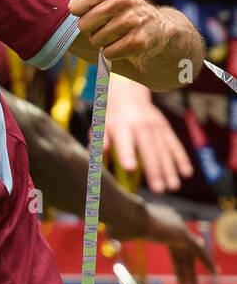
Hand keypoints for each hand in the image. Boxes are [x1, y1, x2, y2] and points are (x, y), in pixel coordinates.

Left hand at [69, 0, 169, 64]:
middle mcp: (122, 0)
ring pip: (96, 40)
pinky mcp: (140, 42)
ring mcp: (132, 21)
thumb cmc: (122, 6)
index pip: (73, 8)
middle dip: (93, 28)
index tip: (98, 8)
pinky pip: (109, 53)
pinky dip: (114, 52)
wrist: (158, 29)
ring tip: (119, 32)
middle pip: (83, 26)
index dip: (83, 12)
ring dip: (104, 41)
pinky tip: (126, 43)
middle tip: (109, 23)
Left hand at [105, 76, 192, 192]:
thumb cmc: (111, 116)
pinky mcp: (166, 129)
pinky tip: (186, 173)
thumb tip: (96, 158)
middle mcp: (141, 126)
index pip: (125, 142)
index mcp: (121, 126)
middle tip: (158, 190)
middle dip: (154, 170)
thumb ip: (100, 142)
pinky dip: (182, 159)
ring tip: (173, 187)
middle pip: (149, 150)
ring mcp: (156, 127)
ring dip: (170, 169)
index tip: (130, 168)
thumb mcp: (100, 126)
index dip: (127, 154)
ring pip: (164, 150)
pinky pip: (175, 145)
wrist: (128, 93)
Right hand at [105, 202, 213, 283]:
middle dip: (185, 272)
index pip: (173, 247)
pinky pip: (198, 251)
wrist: (124, 215)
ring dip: (192, 274)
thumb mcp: (116, 234)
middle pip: (182, 254)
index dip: (178, 263)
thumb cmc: (116, 224)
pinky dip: (207, 261)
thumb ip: (119, 239)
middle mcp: (171, 224)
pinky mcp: (182, 234)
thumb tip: (112, 244)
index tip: (180, 275)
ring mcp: (178, 229)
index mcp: (158, 224)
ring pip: (190, 255)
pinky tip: (215, 272)